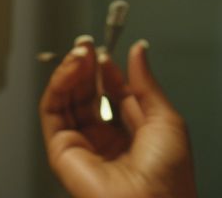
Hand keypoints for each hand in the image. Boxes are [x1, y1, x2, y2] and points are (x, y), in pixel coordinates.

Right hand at [39, 38, 197, 197]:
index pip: (114, 97)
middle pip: (88, 96)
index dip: (108, 72)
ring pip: (67, 101)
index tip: (106, 51)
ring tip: (79, 52)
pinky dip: (58, 86)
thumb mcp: (165, 119)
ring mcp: (83, 147)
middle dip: (87, 68)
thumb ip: (146, 83)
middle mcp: (105, 142)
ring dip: (71, 72)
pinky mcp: (61, 152)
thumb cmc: (169, 176)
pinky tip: (71, 68)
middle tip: (87, 45)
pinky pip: (53, 112)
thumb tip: (138, 51)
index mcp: (132, 138)